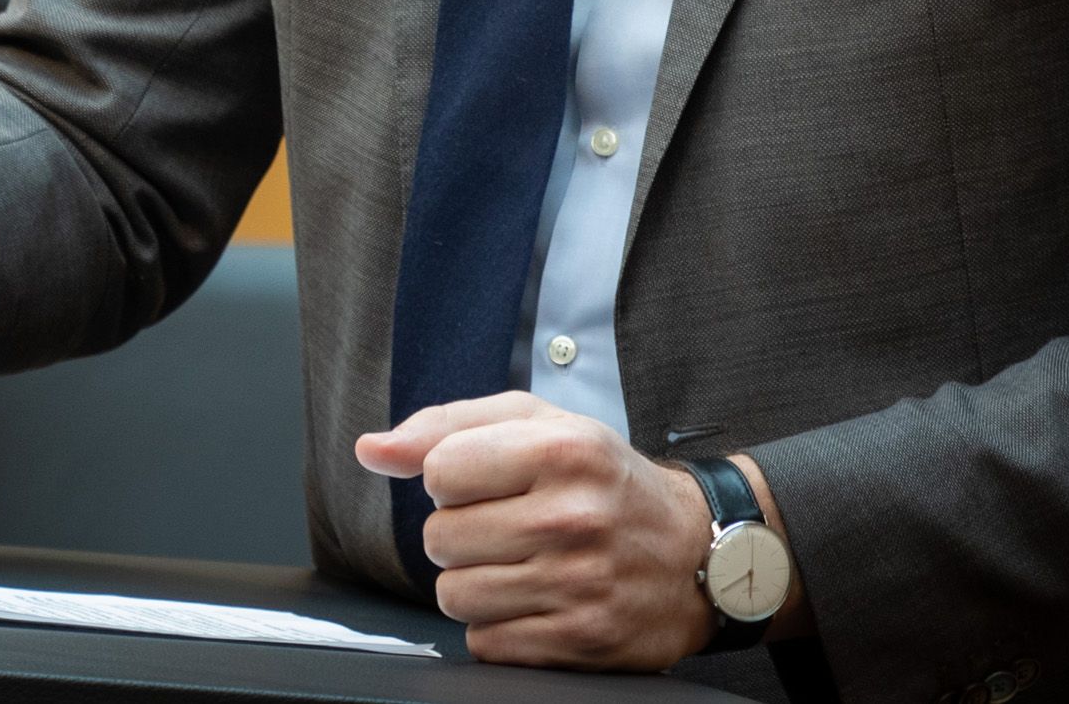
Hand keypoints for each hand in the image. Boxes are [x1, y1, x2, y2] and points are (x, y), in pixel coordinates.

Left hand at [354, 394, 773, 667]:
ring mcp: (578, 584)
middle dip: (461, 534)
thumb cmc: (605, 481)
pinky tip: (537, 601)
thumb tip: (370, 450)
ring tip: (520, 565)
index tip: (483, 482)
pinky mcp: (581, 642)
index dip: (450, 478)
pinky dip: (499, 627)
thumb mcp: (538, 425)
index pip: (439, 471)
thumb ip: (445, 427)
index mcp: (561, 450)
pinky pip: (486, 643)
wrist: (698, 553)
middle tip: (508, 527)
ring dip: (475, 583)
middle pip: (440, 538)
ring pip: (455, 596)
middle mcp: (572, 517)